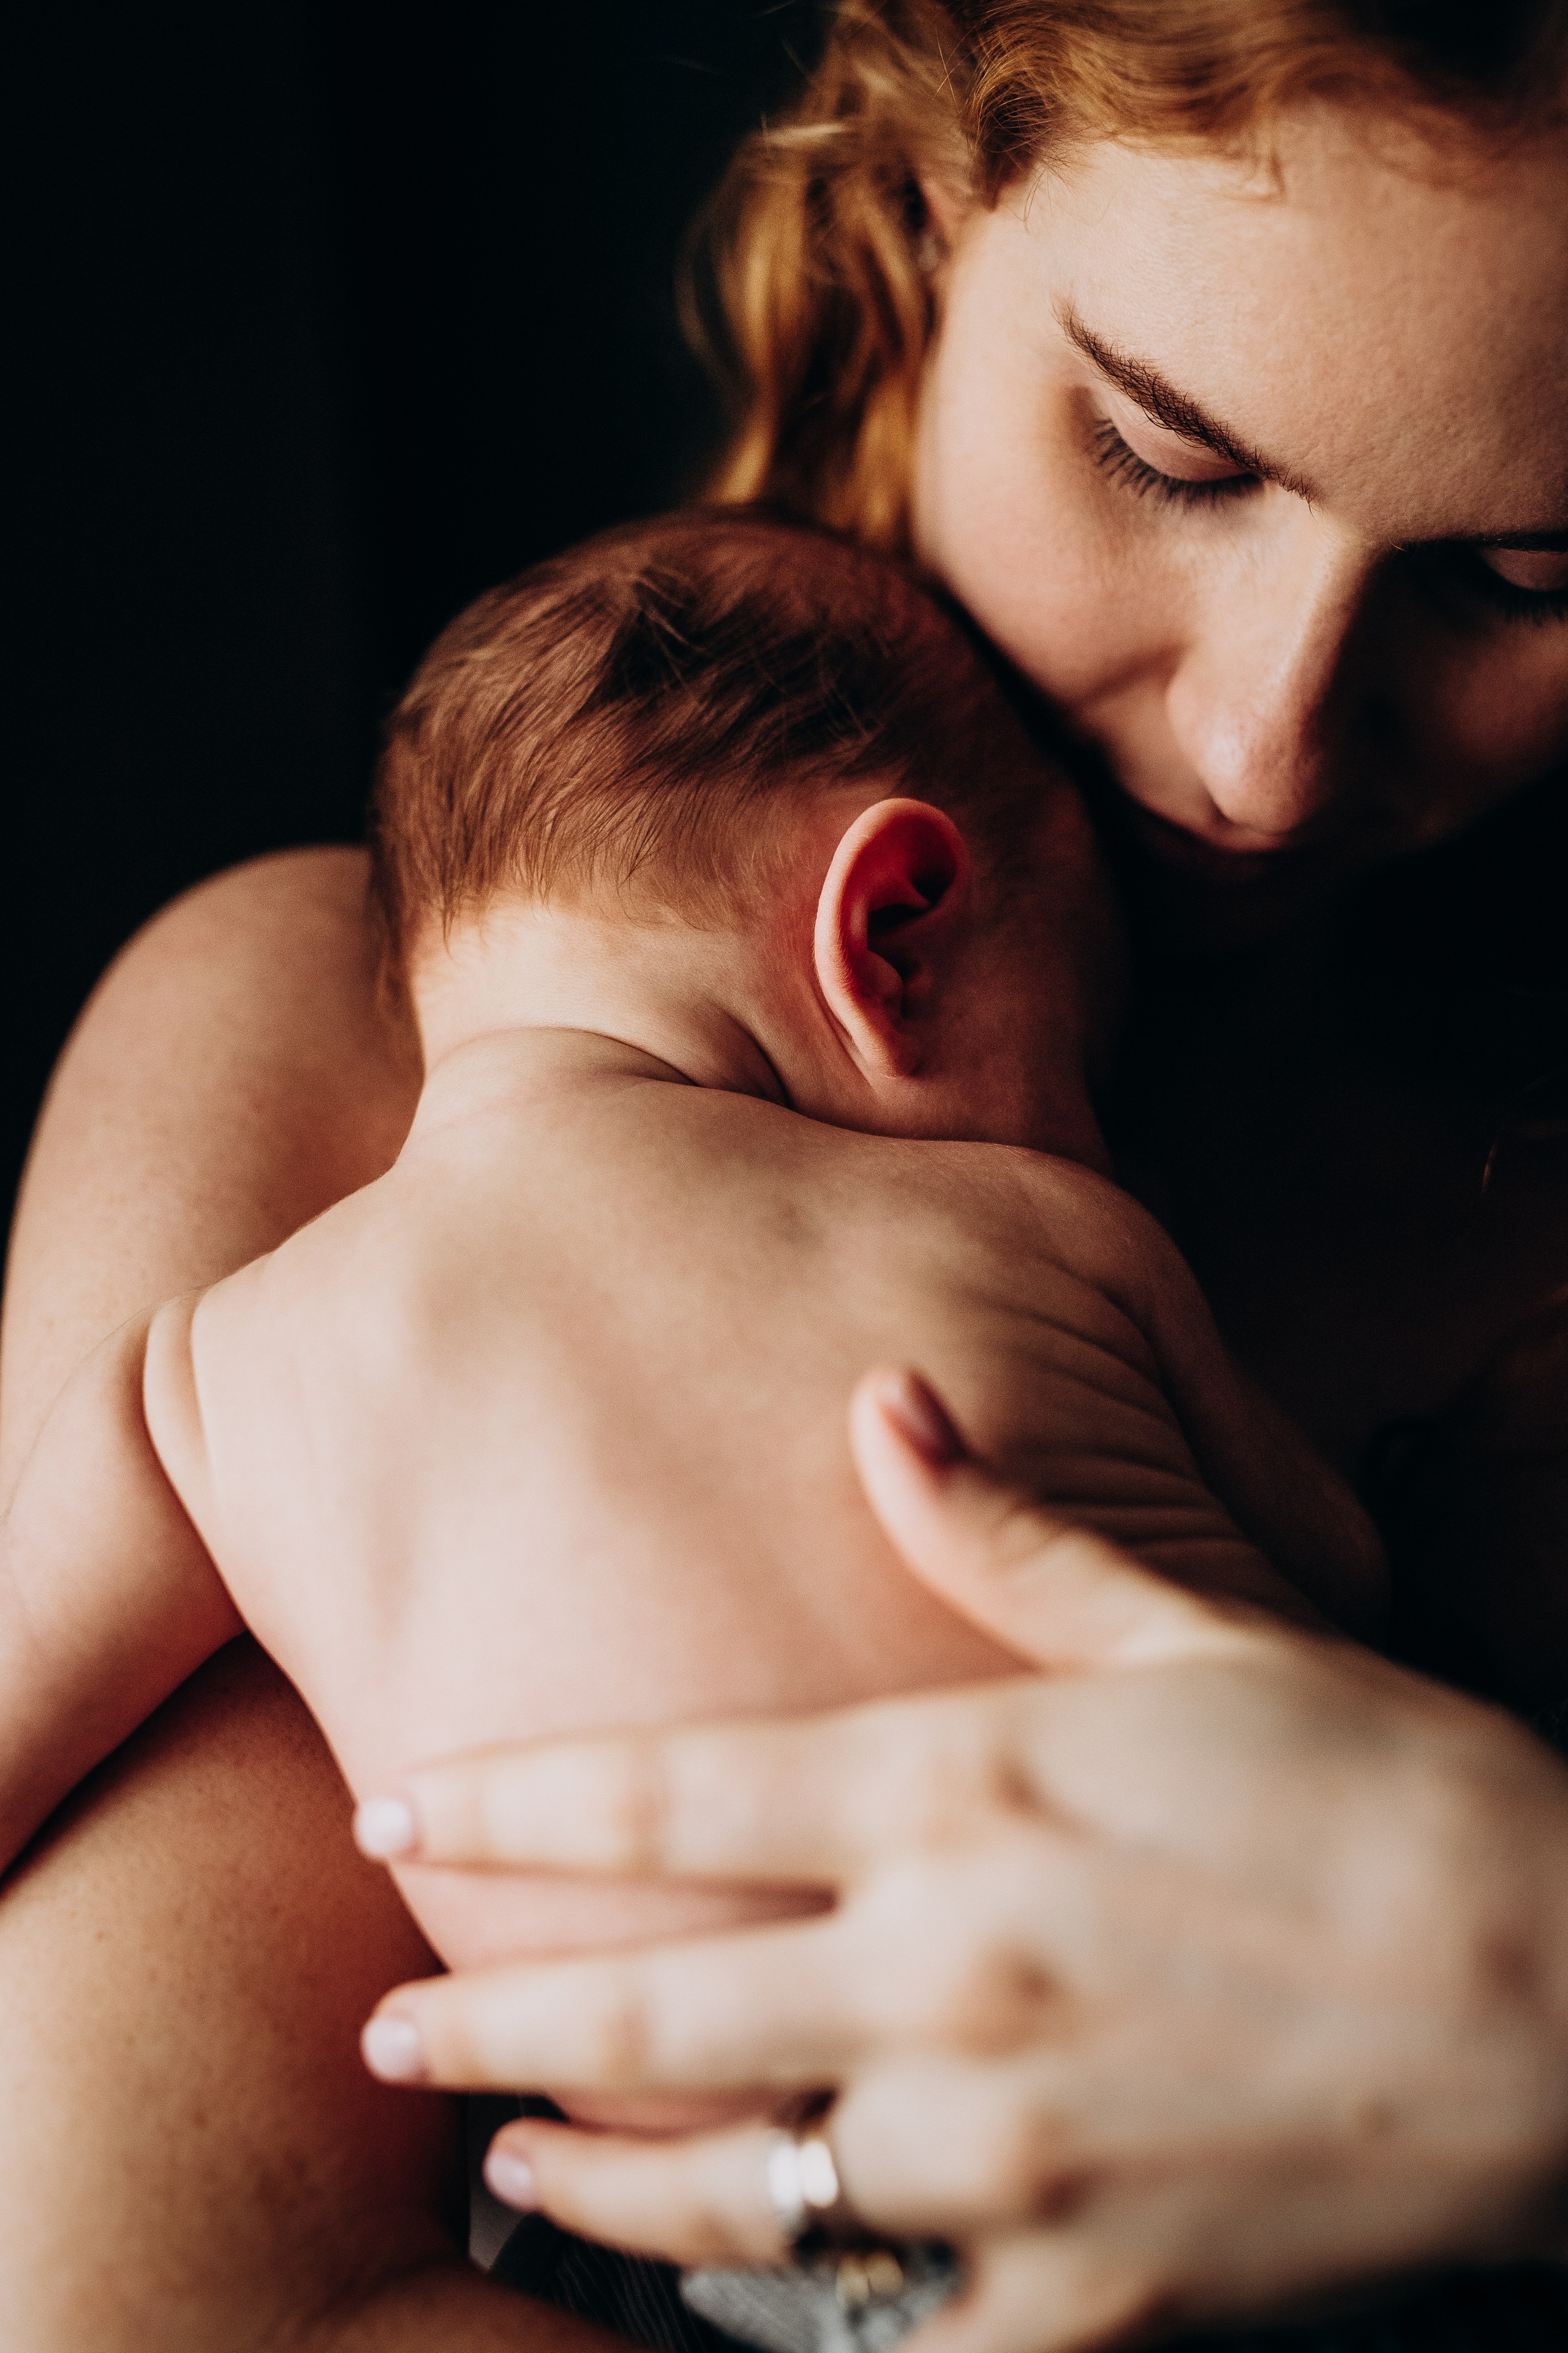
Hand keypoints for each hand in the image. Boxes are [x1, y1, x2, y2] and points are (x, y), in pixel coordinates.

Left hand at [357, 1371, 1567, 2349]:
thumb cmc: (1387, 1793)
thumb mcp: (1198, 1637)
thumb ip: (1015, 1533)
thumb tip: (888, 1405)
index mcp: (960, 1795)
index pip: (661, 1801)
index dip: (501, 1806)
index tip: (391, 1811)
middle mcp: (944, 1979)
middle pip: (644, 2014)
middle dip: (487, 2021)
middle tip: (387, 2025)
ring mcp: (1001, 2159)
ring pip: (722, 2196)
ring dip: (590, 2177)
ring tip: (507, 2158)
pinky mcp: (1077, 2300)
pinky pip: (872, 2326)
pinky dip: (778, 2308)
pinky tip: (711, 2287)